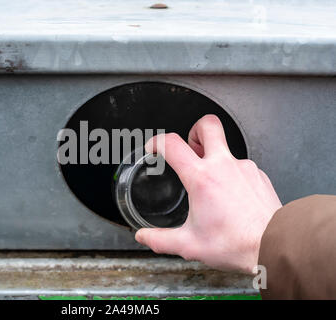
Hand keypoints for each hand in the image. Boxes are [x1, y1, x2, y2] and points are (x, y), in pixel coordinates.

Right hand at [135, 115, 281, 273]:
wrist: (275, 245)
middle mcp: (223, 165)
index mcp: (201, 178)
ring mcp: (243, 167)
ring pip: (225, 146)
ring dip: (213, 156)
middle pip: (207, 124)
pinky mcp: (258, 174)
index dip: (157, 141)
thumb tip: (144, 237)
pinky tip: (230, 194)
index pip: (172, 144)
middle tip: (189, 147)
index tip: (154, 148)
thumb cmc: (237, 243)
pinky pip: (239, 165)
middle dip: (193, 130)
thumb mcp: (189, 244)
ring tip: (210, 181)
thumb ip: (160, 239)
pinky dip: (230, 173)